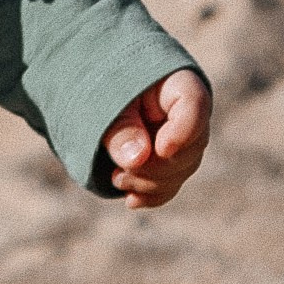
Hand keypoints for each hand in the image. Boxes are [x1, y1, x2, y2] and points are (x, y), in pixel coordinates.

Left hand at [102, 70, 210, 207]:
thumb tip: (137, 159)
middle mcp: (186, 111)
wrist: (90, 92)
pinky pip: (171, 184)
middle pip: (191, 146)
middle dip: (156, 167)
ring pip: (182, 169)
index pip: (194, 104)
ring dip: (149, 182)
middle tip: (120, 172)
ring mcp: (182, 138)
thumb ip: (120, 128)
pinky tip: (131, 200)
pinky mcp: (168, 161)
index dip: (182, 132)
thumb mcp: (103, 101)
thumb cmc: (97, 87)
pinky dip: (151, 195)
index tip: (161, 149)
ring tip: (117, 179)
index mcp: (176, 82)